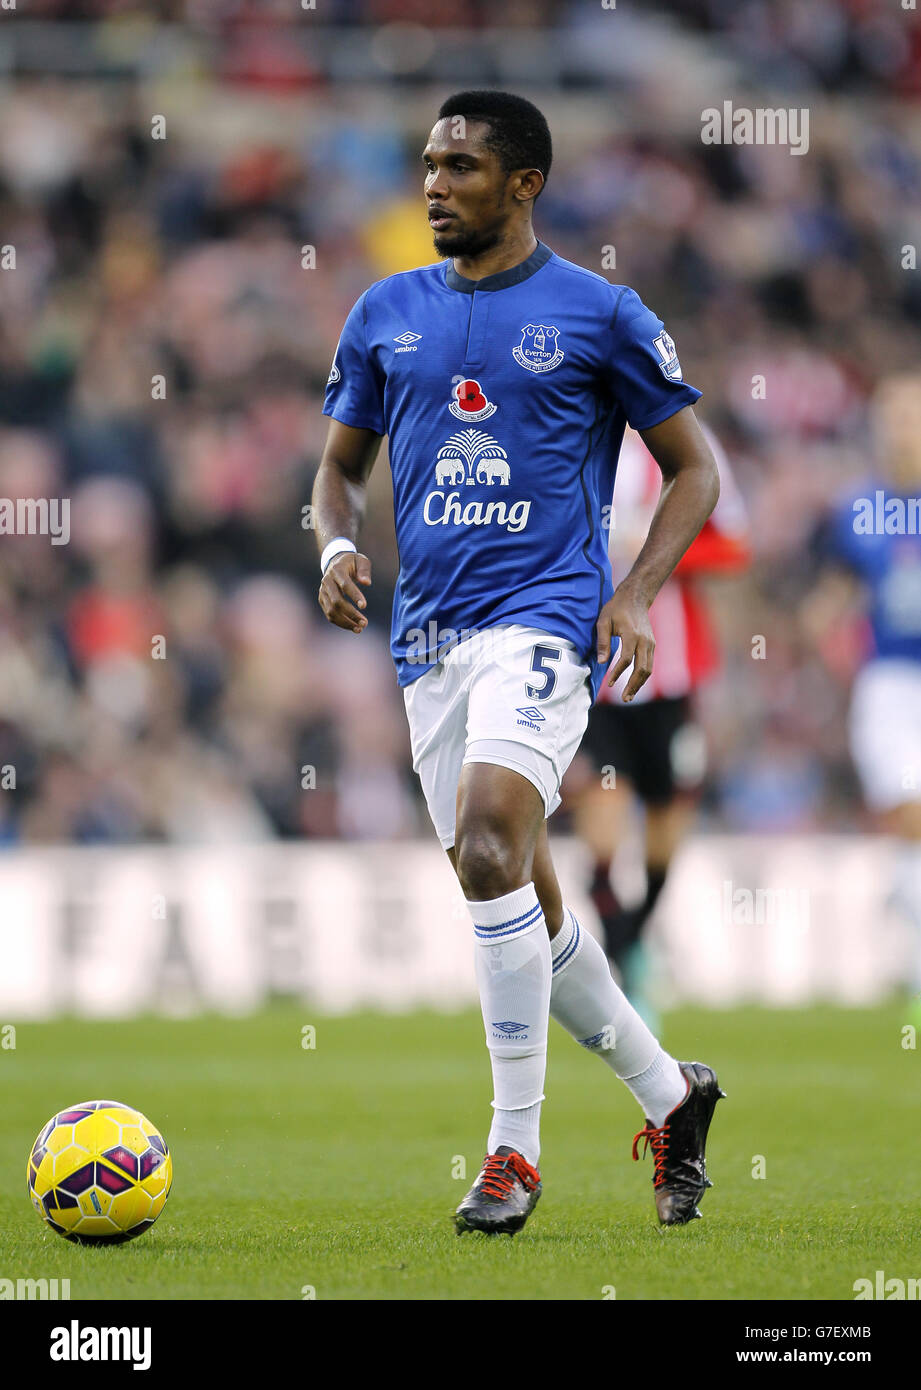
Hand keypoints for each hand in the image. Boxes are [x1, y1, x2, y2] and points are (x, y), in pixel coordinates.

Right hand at [318, 552, 371, 633]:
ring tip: (360, 628)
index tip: (364, 606)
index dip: (354, 595)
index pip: (345, 585)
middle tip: (365, 622)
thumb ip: (364, 570)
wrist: (335, 562)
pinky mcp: (322, 599)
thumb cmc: (352, 562)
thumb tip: (367, 583)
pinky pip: (329, 614)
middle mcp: (327, 581)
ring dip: (345, 622)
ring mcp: (323, 591)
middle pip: (337, 601)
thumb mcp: (361, 560)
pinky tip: (353, 627)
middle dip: (351, 613)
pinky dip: (340, 623)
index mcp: (337, 570)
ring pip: (331, 611)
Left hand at [596, 582, 654, 701]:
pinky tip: (633, 684)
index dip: (618, 673)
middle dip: (633, 686)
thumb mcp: (603, 622)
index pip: (627, 659)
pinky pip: (649, 664)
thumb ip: (602, 642)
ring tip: (628, 696)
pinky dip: (642, 676)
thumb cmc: (616, 609)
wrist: (635, 598)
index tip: (609, 684)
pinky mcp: (652, 645)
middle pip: (642, 669)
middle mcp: (644, 641)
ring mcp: (650, 643)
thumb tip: (602, 662)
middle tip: (624, 698)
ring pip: (648, 669)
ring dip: (639, 684)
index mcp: (632, 634)